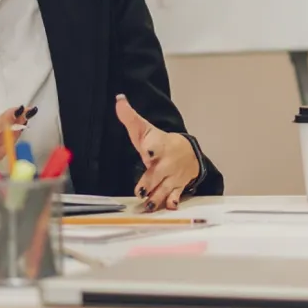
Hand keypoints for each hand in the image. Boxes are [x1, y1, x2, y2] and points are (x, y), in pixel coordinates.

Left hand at [116, 95, 199, 210]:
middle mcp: (166, 162)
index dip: (152, 149)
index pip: (155, 146)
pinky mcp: (178, 186)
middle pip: (157, 173)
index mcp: (158, 146)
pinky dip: (174, 202)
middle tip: (140, 191)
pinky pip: (176, 196)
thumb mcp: (145, 129)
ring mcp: (173, 176)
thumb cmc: (160, 142)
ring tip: (149, 205)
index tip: (148, 152)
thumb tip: (119, 100)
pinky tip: (170, 206)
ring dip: (157, 197)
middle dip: (150, 182)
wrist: (188, 152)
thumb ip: (130, 118)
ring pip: (165, 188)